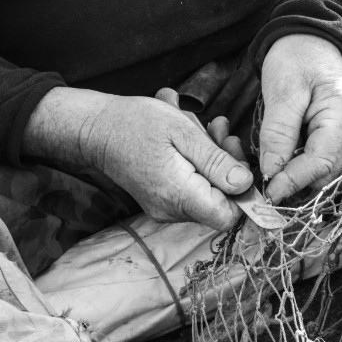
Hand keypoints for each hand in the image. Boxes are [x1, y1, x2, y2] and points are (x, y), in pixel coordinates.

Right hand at [22, 87, 252, 230]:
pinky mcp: (163, 201)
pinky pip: (193, 188)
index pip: (228, 217)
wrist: (96, 129)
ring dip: (215, 159)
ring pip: (208, 192)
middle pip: (221, 203)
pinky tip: (194, 138)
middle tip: (222, 133)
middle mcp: (172, 212)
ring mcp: (166, 209)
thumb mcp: (183, 133)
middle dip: (229, 165)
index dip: (243, 194)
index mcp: (179, 196)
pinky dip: (199, 164)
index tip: (239, 160)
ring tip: (208, 128)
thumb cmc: (136, 124)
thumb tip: (246, 184)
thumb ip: (216, 162)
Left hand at [260, 34, 341, 203]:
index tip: (267, 192)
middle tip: (260, 187)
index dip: (293, 181)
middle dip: (293, 183)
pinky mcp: (330, 137)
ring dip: (293, 177)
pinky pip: (314, 161)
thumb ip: (279, 132)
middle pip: (323, 174)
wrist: (309, 39)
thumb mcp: (283, 91)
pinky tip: (275, 162)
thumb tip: (272, 171)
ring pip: (318, 171)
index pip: (320, 163)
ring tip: (264, 176)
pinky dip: (295, 166)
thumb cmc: (297, 57)